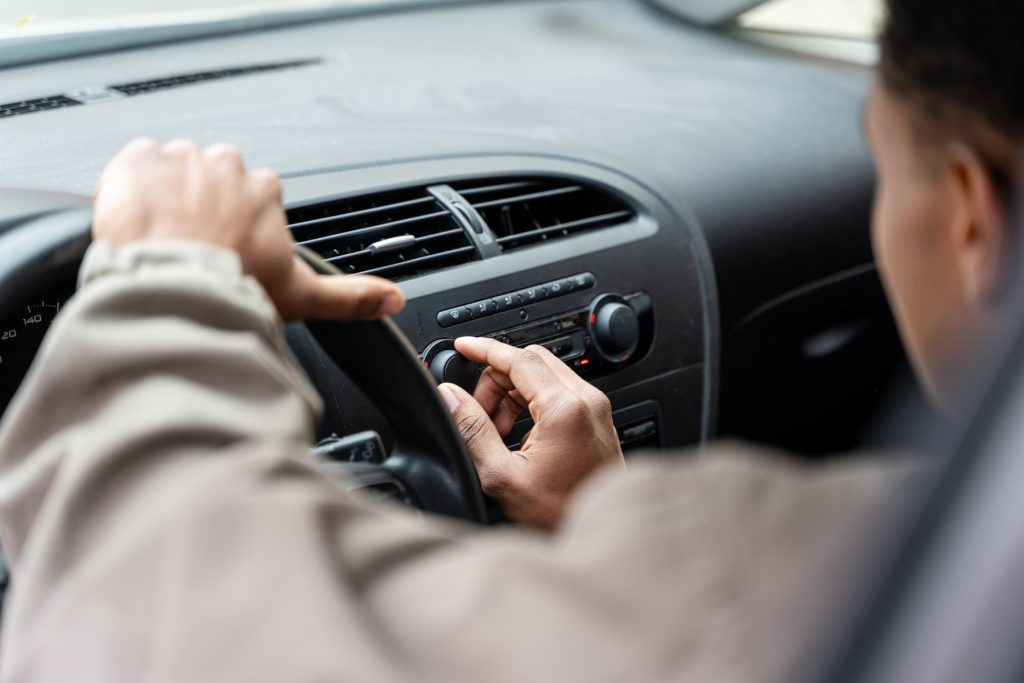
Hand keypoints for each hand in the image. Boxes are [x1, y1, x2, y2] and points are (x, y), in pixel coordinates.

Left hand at [92, 138, 403, 320]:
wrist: (174, 285)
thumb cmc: (237, 288)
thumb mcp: (303, 296)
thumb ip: (351, 297)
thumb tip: (394, 299)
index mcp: (264, 187)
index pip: (251, 196)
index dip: (238, 226)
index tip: (229, 251)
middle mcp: (224, 163)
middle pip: (211, 179)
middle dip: (201, 207)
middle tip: (193, 248)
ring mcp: (178, 158)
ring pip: (171, 171)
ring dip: (165, 198)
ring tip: (161, 241)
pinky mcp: (134, 161)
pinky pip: (131, 166)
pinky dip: (130, 190)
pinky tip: (135, 225)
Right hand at [437, 337, 624, 530]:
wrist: (599, 538)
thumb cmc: (562, 514)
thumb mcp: (503, 475)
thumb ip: (472, 430)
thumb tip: (451, 397)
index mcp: (565, 408)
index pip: (519, 358)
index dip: (485, 349)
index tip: (464, 346)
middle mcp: (587, 401)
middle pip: (532, 362)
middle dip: (496, 379)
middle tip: (476, 411)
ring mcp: (596, 410)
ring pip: (545, 375)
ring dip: (513, 392)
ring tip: (496, 430)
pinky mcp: (598, 421)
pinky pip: (560, 392)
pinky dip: (532, 402)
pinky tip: (517, 435)